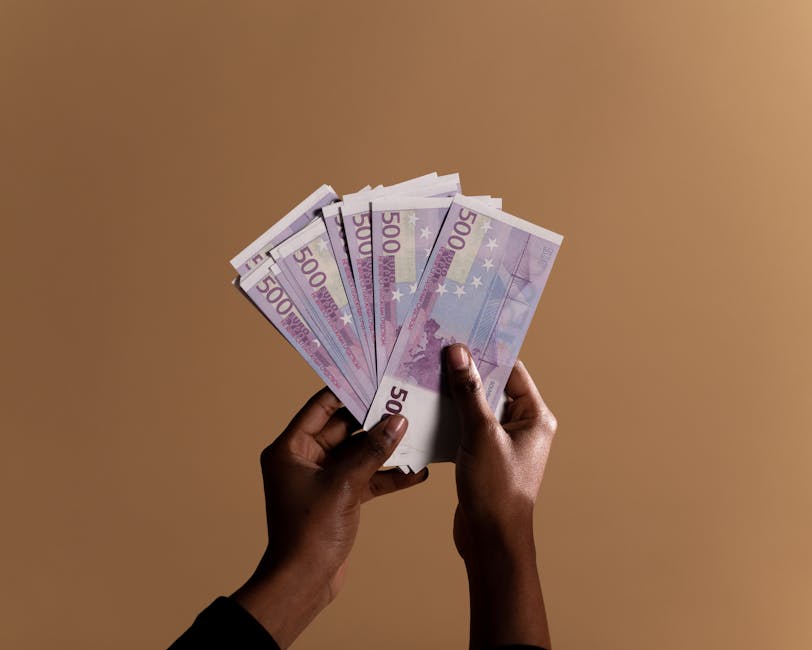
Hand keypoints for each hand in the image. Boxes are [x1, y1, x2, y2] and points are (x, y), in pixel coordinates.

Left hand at [233, 388, 427, 647]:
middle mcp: (304, 459)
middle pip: (344, 430)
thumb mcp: (344, 485)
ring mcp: (323, 479)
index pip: (320, 407)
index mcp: (290, 448)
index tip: (376, 379)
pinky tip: (415, 473)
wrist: (304, 582)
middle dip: (375, 421)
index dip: (348, 392)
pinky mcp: (339, 498)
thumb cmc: (310, 531)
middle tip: (405, 404)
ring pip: (358, 454)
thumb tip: (398, 421)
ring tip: (416, 435)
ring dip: (385, 449)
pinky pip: (365, 478)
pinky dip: (386, 476)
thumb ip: (373, 451)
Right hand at [445, 343, 556, 648]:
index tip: (458, 334)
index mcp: (535, 416)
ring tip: (424, 373)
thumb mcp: (481, 435)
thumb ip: (469, 393)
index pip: (511, 371)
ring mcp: (503, 442)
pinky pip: (466, 426)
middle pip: (491, 387)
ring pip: (476, 407)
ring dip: (453, 395)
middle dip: (464, 372)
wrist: (491, 541)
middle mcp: (523, 425)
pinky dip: (449, 417)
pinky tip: (424, 407)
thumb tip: (457, 352)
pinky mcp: (484, 455)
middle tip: (434, 349)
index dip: (485, 353)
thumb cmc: (496, 490)